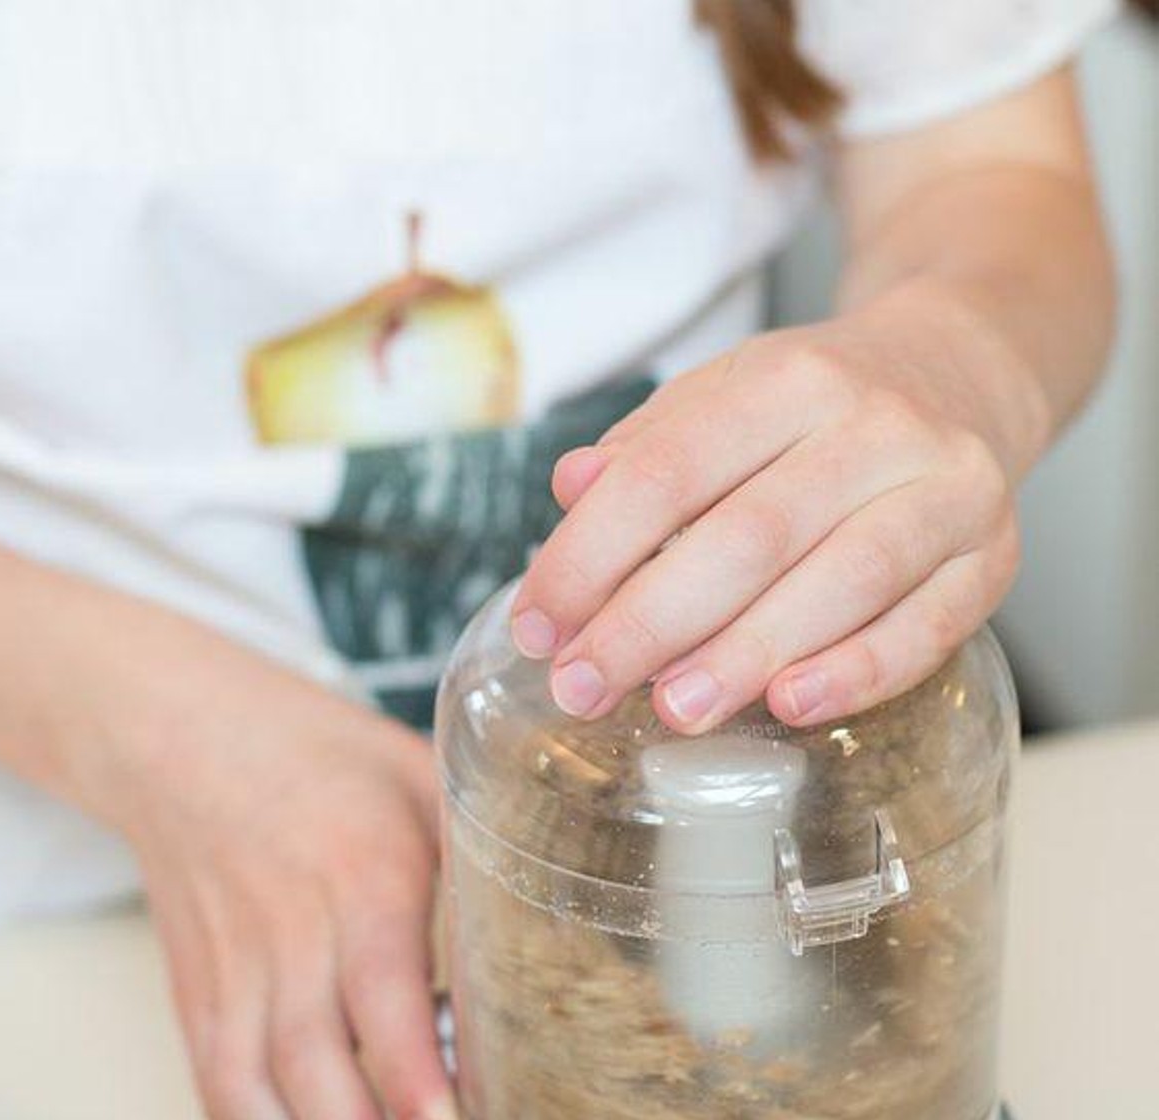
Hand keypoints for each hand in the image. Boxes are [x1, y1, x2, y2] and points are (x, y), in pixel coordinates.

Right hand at [88, 643, 453, 1119]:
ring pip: (259, 1085)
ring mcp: (234, 965)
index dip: (414, 1072)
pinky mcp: (196, 990)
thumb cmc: (315, 752)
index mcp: (360, 870)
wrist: (182, 735)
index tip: (448, 1116)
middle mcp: (292, 928)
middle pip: (318, 1062)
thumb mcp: (418, 776)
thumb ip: (471, 853)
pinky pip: (216, 1080)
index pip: (383, 992)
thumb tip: (541, 926)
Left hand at [511, 291, 1029, 732]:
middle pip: (748, 535)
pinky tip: (789, 706)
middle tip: (584, 687)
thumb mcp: (725, 393)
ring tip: (673, 710)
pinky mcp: (992, 555)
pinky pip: (929, 625)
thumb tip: (568, 487)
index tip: (538, 626)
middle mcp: (875, 424)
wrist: (963, 370)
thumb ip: (647, 444)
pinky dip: (859, 672)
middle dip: (651, 622)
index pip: (666, 472)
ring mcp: (945, 489)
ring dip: (746, 654)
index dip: (590, 555)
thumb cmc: (819, 403)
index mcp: (788, 377)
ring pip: (843, 582)